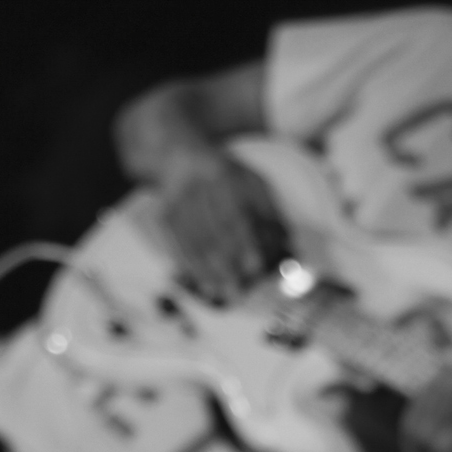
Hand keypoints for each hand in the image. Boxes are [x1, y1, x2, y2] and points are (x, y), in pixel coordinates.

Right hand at [160, 147, 284, 302]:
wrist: (182, 158)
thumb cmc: (228, 178)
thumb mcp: (254, 182)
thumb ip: (271, 211)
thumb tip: (287, 242)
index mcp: (226, 174)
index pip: (237, 212)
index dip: (246, 242)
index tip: (256, 267)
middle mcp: (199, 186)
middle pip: (214, 231)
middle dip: (228, 265)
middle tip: (239, 291)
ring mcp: (179, 200)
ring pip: (196, 242)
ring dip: (210, 272)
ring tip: (224, 294)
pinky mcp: (164, 214)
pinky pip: (178, 246)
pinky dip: (191, 268)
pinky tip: (203, 284)